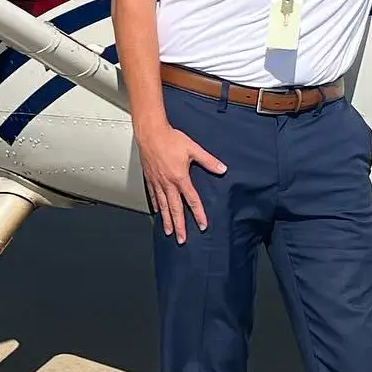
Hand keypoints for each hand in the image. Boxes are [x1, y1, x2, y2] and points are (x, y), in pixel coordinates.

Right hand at [136, 123, 225, 243]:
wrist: (150, 133)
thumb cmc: (170, 139)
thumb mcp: (193, 149)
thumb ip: (208, 161)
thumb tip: (221, 168)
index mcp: (180, 178)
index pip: (191, 200)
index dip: (198, 214)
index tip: (202, 225)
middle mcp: (168, 183)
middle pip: (175, 209)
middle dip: (179, 225)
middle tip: (181, 238)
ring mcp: (157, 182)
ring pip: (163, 206)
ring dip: (167, 220)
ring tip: (169, 231)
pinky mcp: (150, 178)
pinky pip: (153, 196)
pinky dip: (156, 206)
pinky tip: (158, 212)